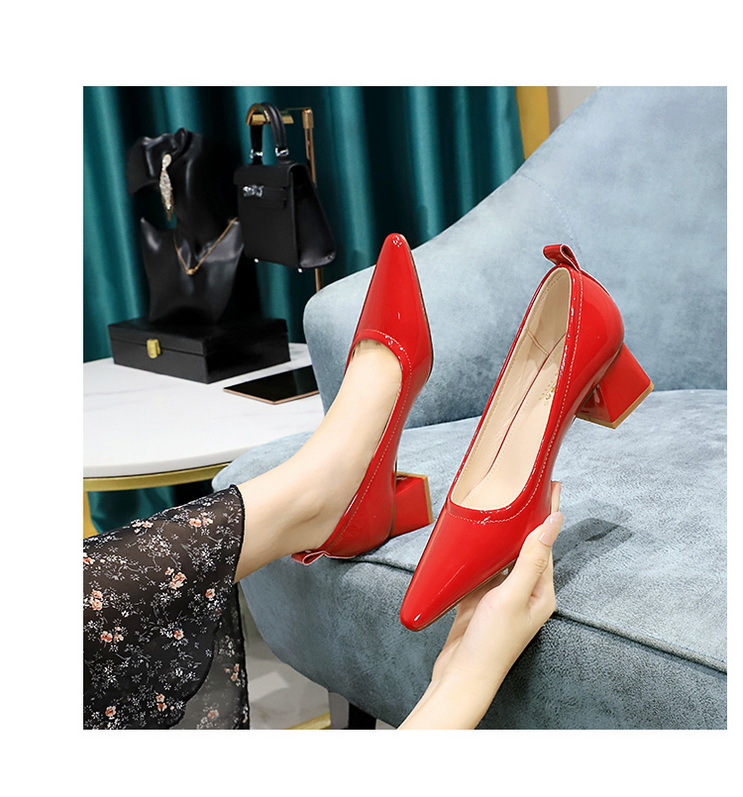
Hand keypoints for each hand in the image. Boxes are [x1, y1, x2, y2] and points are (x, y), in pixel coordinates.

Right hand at [399, 482, 562, 728]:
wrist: (461, 676)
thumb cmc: (491, 643)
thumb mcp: (513, 595)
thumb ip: (532, 558)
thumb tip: (554, 523)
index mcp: (541, 591)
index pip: (546, 543)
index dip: (549, 513)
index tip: (551, 486)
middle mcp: (525, 592)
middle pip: (527, 546)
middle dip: (527, 517)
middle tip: (527, 486)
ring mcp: (501, 596)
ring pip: (504, 556)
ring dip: (503, 532)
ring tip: (502, 504)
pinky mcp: (480, 600)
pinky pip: (483, 569)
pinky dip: (480, 552)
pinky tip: (476, 538)